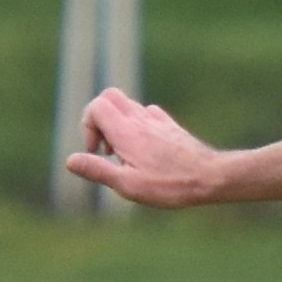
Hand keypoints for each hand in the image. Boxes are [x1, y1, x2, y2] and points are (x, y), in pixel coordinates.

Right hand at [64, 90, 226, 208]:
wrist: (211, 178)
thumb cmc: (170, 185)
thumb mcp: (128, 185)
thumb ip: (98, 170)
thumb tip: (70, 161)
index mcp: (126, 131)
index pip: (96, 106)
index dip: (88, 126)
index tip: (97, 152)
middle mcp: (140, 120)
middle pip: (110, 96)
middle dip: (100, 118)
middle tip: (108, 147)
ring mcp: (158, 121)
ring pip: (129, 105)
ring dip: (119, 124)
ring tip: (126, 154)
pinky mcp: (171, 127)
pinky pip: (149, 114)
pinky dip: (139, 125)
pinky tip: (147, 150)